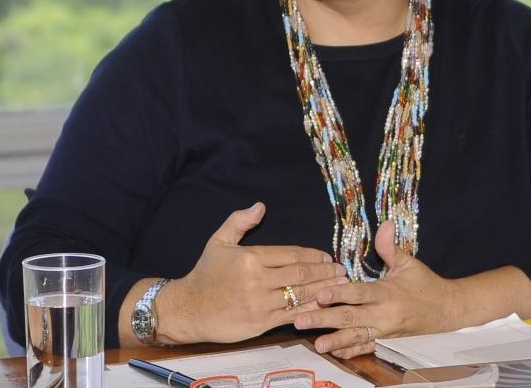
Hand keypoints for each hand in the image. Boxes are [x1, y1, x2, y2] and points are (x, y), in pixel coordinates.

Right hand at [158, 202, 345, 343]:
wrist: (189, 309)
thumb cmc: (205, 274)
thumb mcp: (218, 242)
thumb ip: (239, 222)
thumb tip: (260, 206)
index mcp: (250, 258)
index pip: (290, 255)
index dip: (312, 256)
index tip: (326, 257)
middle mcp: (257, 280)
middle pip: (300, 274)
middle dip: (324, 272)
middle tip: (341, 270)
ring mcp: (260, 304)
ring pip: (300, 295)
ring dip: (324, 291)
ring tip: (341, 287)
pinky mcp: (261, 324)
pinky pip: (292, 316)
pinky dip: (311, 311)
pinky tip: (324, 308)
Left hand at [293, 220, 460, 358]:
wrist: (447, 310)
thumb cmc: (425, 284)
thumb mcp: (408, 263)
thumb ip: (390, 247)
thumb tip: (384, 223)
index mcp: (387, 293)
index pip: (359, 294)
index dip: (339, 294)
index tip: (320, 294)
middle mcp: (384, 315)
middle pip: (350, 318)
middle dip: (324, 319)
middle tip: (300, 319)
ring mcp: (384, 331)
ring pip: (356, 337)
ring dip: (335, 341)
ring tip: (317, 344)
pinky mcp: (386, 341)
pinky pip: (367, 348)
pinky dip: (352, 352)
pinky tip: (336, 353)